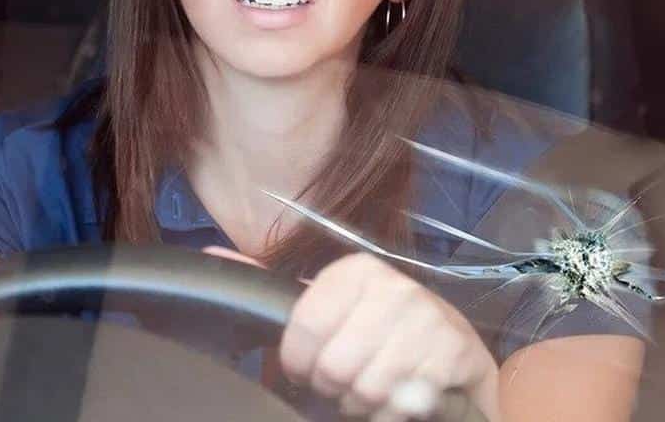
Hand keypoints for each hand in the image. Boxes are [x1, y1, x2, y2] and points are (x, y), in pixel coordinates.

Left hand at [204, 248, 499, 420]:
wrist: (455, 353)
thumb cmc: (379, 330)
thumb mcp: (327, 304)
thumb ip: (268, 285)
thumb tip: (209, 259)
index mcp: (357, 271)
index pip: (302, 327)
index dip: (297, 360)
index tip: (305, 365)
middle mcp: (396, 288)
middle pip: (332, 367)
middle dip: (333, 387)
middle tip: (345, 380)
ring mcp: (429, 321)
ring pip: (365, 390)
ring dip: (362, 402)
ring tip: (372, 387)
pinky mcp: (455, 355)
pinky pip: (401, 405)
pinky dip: (393, 413)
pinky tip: (401, 395)